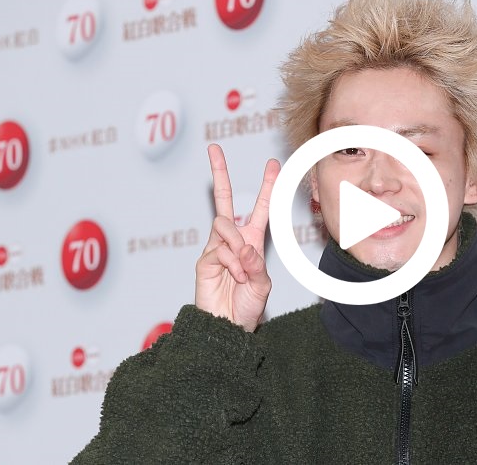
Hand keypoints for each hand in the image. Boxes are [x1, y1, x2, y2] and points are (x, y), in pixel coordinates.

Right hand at [195, 144, 279, 331]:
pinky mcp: (204, 261)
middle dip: (220, 174)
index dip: (267, 187)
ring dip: (238, 246)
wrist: (227, 327)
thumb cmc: (247, 306)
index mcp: (252, 242)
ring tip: (242, 270)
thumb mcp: (262, 284)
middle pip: (225, 201)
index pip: (260, 208)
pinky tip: (234, 277)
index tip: (272, 165)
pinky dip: (232, 264)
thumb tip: (244, 247)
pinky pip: (220, 250)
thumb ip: (256, 265)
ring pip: (225, 226)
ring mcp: (216, 248)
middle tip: (214, 149)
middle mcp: (233, 241)